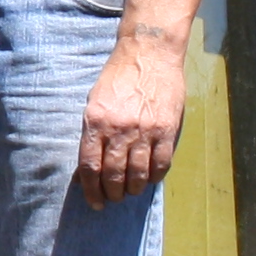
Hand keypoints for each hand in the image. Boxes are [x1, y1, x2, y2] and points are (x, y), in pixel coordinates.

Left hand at [74, 35, 186, 207]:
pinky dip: (154, 176)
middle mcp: (119, 129)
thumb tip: (89, 166)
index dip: (91, 190)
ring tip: (130, 192)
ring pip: (138, 174)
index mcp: (95, 122)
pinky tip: (149, 179)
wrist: (149, 53)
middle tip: (113, 199)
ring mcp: (144, 130)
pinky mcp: (166, 129)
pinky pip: (161, 163)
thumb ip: (92, 133)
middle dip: (111, 193)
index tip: (94, 202)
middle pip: (113, 174)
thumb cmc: (118, 77)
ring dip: (133, 189)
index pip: (90, 166)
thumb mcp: (94, 102)